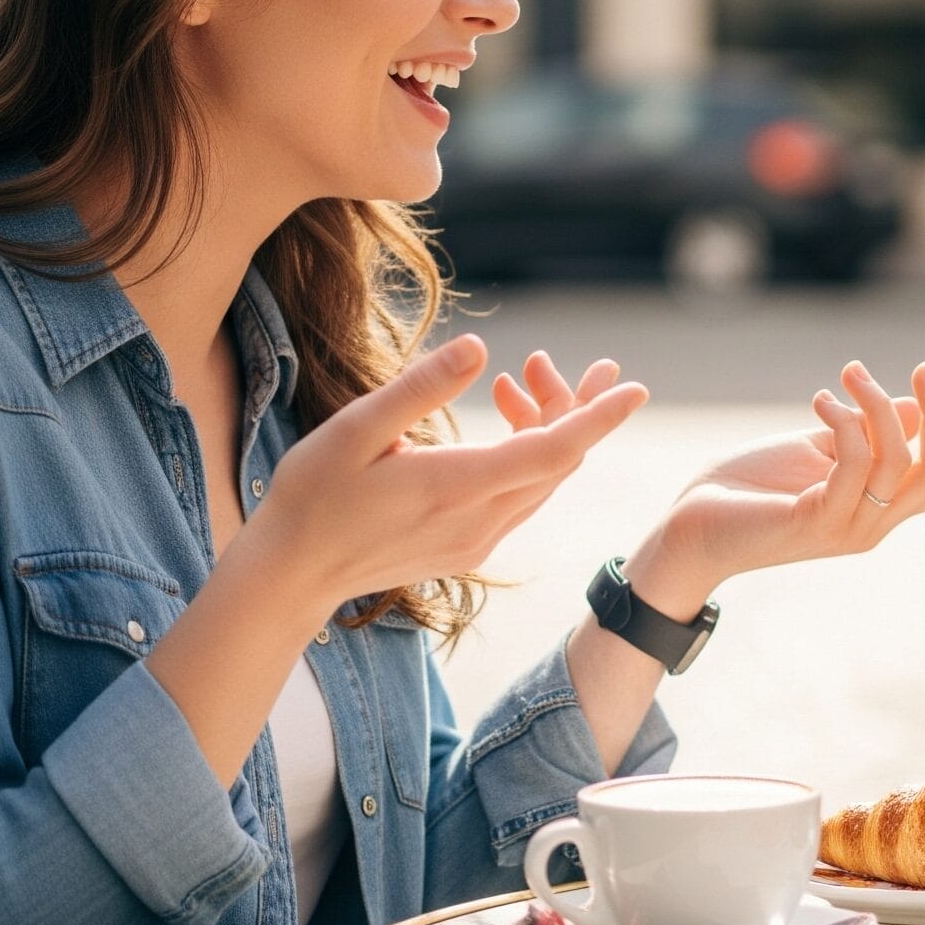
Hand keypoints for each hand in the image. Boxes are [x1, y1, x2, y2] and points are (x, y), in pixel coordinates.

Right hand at [247, 335, 649, 606]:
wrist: (291, 575)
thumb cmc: (312, 496)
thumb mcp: (354, 430)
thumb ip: (419, 390)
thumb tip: (478, 349)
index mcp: (456, 486)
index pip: (552, 451)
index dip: (597, 417)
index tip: (633, 389)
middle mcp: (479, 520)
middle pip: (557, 462)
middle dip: (578, 409)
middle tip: (587, 364)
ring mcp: (476, 539)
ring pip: (541, 481)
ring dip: (550, 430)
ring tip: (529, 379)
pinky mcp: (466, 547)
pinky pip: (519, 497)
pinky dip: (526, 458)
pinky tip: (503, 424)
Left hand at [652, 361, 924, 591]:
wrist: (689, 527)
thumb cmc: (749, 487)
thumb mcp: (817, 449)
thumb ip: (865, 432)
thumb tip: (909, 406)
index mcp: (881, 507)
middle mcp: (875, 525)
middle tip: (924, 366)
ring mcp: (848, 529)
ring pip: (899, 463)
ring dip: (878, 405)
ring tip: (848, 374)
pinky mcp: (815, 524)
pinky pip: (854, 466)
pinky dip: (846, 424)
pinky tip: (821, 403)